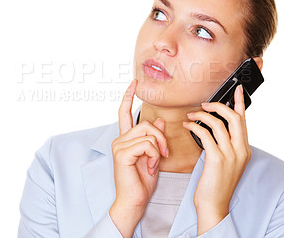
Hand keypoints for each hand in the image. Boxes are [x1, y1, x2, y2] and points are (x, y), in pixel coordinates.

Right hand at [109, 79, 168, 237]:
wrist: (134, 201)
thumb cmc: (142, 182)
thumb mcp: (153, 156)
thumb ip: (154, 138)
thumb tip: (159, 120)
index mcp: (126, 139)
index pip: (124, 112)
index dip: (128, 96)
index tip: (134, 83)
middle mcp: (120, 140)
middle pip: (145, 123)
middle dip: (161, 137)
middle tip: (164, 153)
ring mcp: (119, 146)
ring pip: (148, 133)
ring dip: (158, 149)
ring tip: (155, 163)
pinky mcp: (122, 153)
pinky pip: (147, 144)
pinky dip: (154, 156)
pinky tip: (150, 168)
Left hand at [182, 84, 251, 234]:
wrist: (213, 204)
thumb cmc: (216, 183)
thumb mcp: (227, 162)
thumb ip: (225, 144)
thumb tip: (214, 127)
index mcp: (244, 150)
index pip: (244, 120)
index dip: (240, 102)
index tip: (237, 88)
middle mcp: (241, 151)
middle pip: (234, 117)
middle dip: (218, 106)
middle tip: (205, 104)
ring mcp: (231, 155)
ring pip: (219, 124)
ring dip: (201, 116)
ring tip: (190, 115)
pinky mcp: (217, 159)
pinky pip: (205, 135)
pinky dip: (194, 127)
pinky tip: (187, 126)